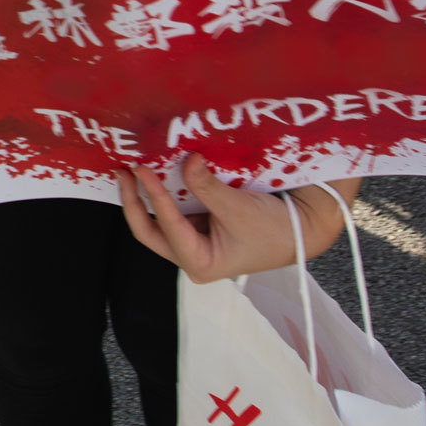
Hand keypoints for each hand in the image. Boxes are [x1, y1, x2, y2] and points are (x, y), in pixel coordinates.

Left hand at [117, 155, 347, 282]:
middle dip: (134, 202)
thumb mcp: (238, 208)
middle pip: (150, 230)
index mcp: (199, 264)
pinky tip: (157, 172)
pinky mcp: (200, 227)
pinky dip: (166, 192)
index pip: (167, 227)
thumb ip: (206, 187)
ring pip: (158, 220)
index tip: (142, 170)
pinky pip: (175, 208)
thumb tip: (186, 161)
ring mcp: (194, 242)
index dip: (153, 197)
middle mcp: (191, 256)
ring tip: (132, 169)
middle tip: (123, 172)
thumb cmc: (275, 229)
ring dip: (145, 196)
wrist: (303, 229)